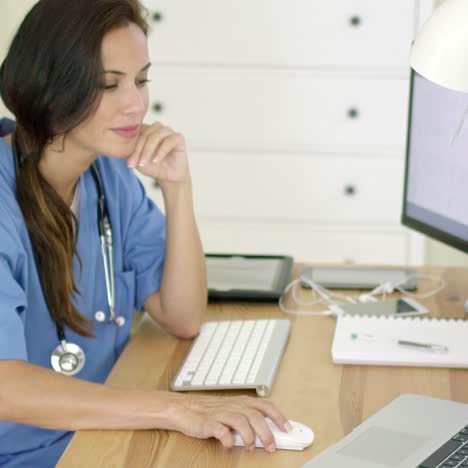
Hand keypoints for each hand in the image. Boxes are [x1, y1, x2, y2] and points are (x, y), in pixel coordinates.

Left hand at [127, 122, 189, 184]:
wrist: (169, 177)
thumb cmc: (153, 167)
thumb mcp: (138, 161)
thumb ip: (131, 152)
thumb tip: (119, 147)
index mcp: (146, 130)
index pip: (136, 133)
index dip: (132, 147)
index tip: (129, 164)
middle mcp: (157, 128)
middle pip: (146, 133)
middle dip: (139, 150)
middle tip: (137, 164)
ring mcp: (168, 131)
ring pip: (156, 135)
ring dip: (149, 149)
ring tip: (145, 162)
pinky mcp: (179, 138)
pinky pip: (169, 140)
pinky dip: (161, 151)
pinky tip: (156, 160)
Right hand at [170, 394, 291, 451]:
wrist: (184, 409)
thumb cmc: (211, 412)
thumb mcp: (232, 411)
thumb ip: (248, 419)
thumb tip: (268, 434)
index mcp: (242, 402)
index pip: (265, 406)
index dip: (279, 416)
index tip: (288, 429)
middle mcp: (233, 406)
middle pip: (255, 416)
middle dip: (266, 432)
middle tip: (271, 447)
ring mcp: (221, 414)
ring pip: (241, 421)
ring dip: (250, 436)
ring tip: (251, 448)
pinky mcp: (208, 423)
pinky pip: (221, 430)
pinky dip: (228, 439)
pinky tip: (229, 445)